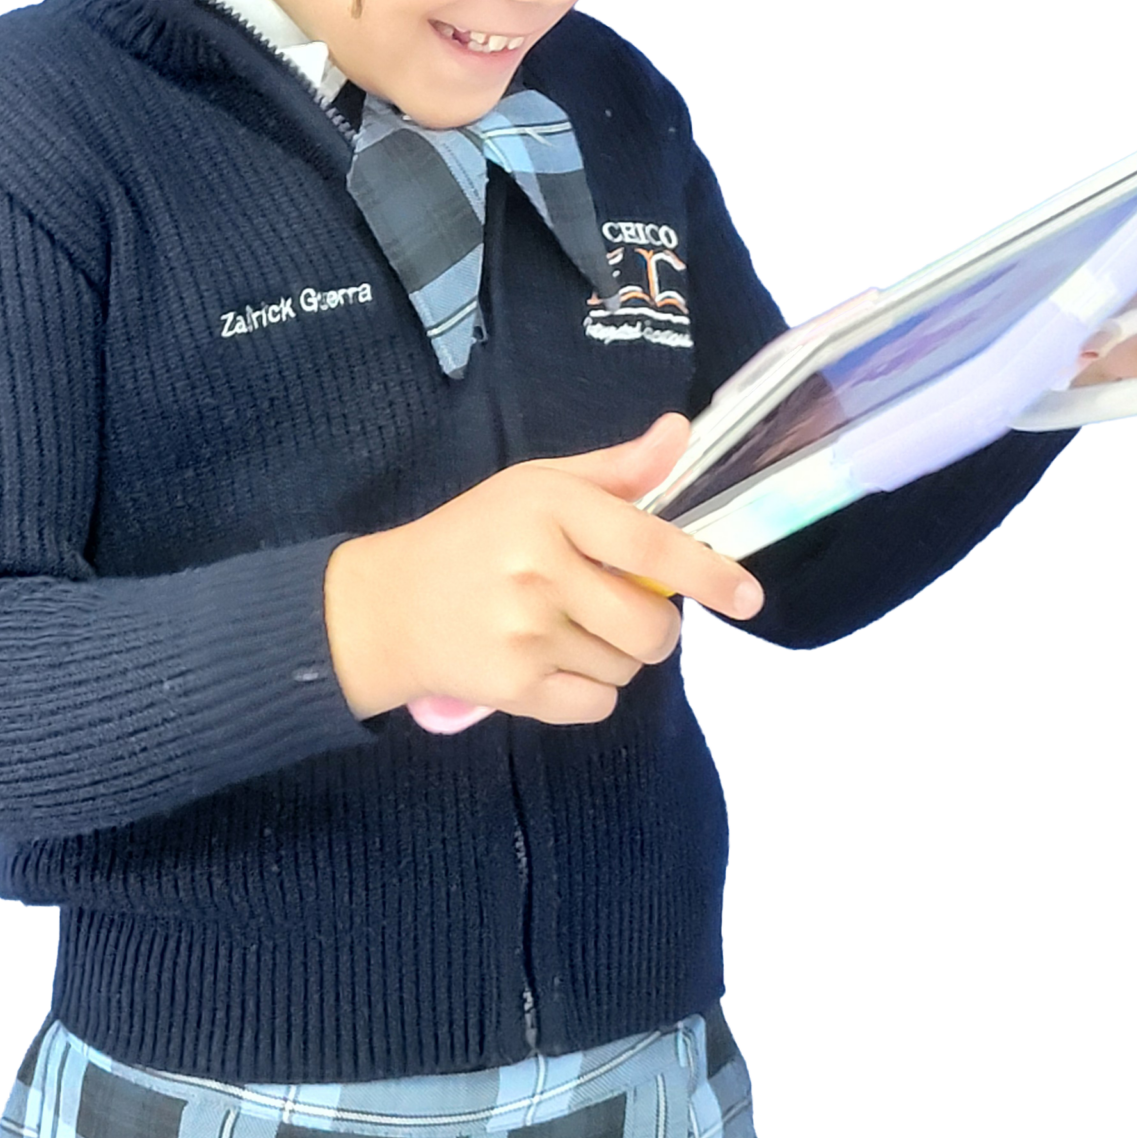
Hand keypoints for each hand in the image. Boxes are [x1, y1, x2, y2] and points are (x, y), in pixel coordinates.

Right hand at [324, 412, 764, 725]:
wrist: (387, 606)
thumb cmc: (473, 536)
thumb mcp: (536, 486)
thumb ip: (616, 470)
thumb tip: (681, 433)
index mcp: (551, 509)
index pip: (651, 546)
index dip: (709, 573)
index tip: (749, 596)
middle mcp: (538, 570)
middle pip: (651, 625)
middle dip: (652, 626)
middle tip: (615, 607)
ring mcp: (524, 633)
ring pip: (627, 667)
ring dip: (615, 655)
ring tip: (564, 628)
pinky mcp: (512, 688)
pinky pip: (598, 704)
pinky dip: (589, 692)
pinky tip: (549, 662)